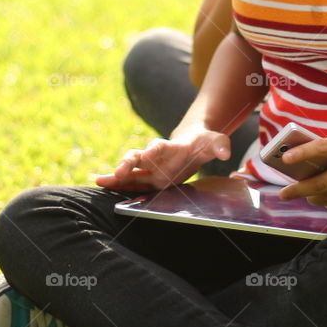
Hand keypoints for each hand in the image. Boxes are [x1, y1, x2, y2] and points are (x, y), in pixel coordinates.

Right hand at [95, 128, 230, 191]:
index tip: (147, 153)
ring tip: (99, 180)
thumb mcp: (214, 142)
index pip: (159, 146)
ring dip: (116, 175)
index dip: (153, 149)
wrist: (193, 144)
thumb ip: (219, 144)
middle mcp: (155, 156)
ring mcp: (150, 168)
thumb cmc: (202, 142)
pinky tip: (102, 184)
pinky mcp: (148, 178)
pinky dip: (117, 183)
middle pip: (137, 156)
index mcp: (170, 147)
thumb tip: (226, 152)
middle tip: (119, 171)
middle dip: (127, 162)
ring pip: (129, 171)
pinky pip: (131, 182)